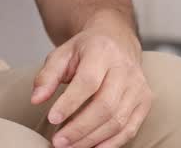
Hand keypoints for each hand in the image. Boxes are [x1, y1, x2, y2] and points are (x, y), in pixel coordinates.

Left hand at [32, 27, 150, 147]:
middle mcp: (125, 70)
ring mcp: (138, 88)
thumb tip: (36, 99)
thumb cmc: (86, 50)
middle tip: (58, 141)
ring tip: (70, 147)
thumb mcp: (61, 54)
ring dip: (92, 139)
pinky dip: (111, 143)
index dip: (70, 103)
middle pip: (105, 106)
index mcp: (102, 52)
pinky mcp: (144, 103)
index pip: (88, 82)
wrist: (116, 42)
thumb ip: (47, 76)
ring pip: (118, 121)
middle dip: (80, 128)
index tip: (52, 119)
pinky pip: (130, 129)